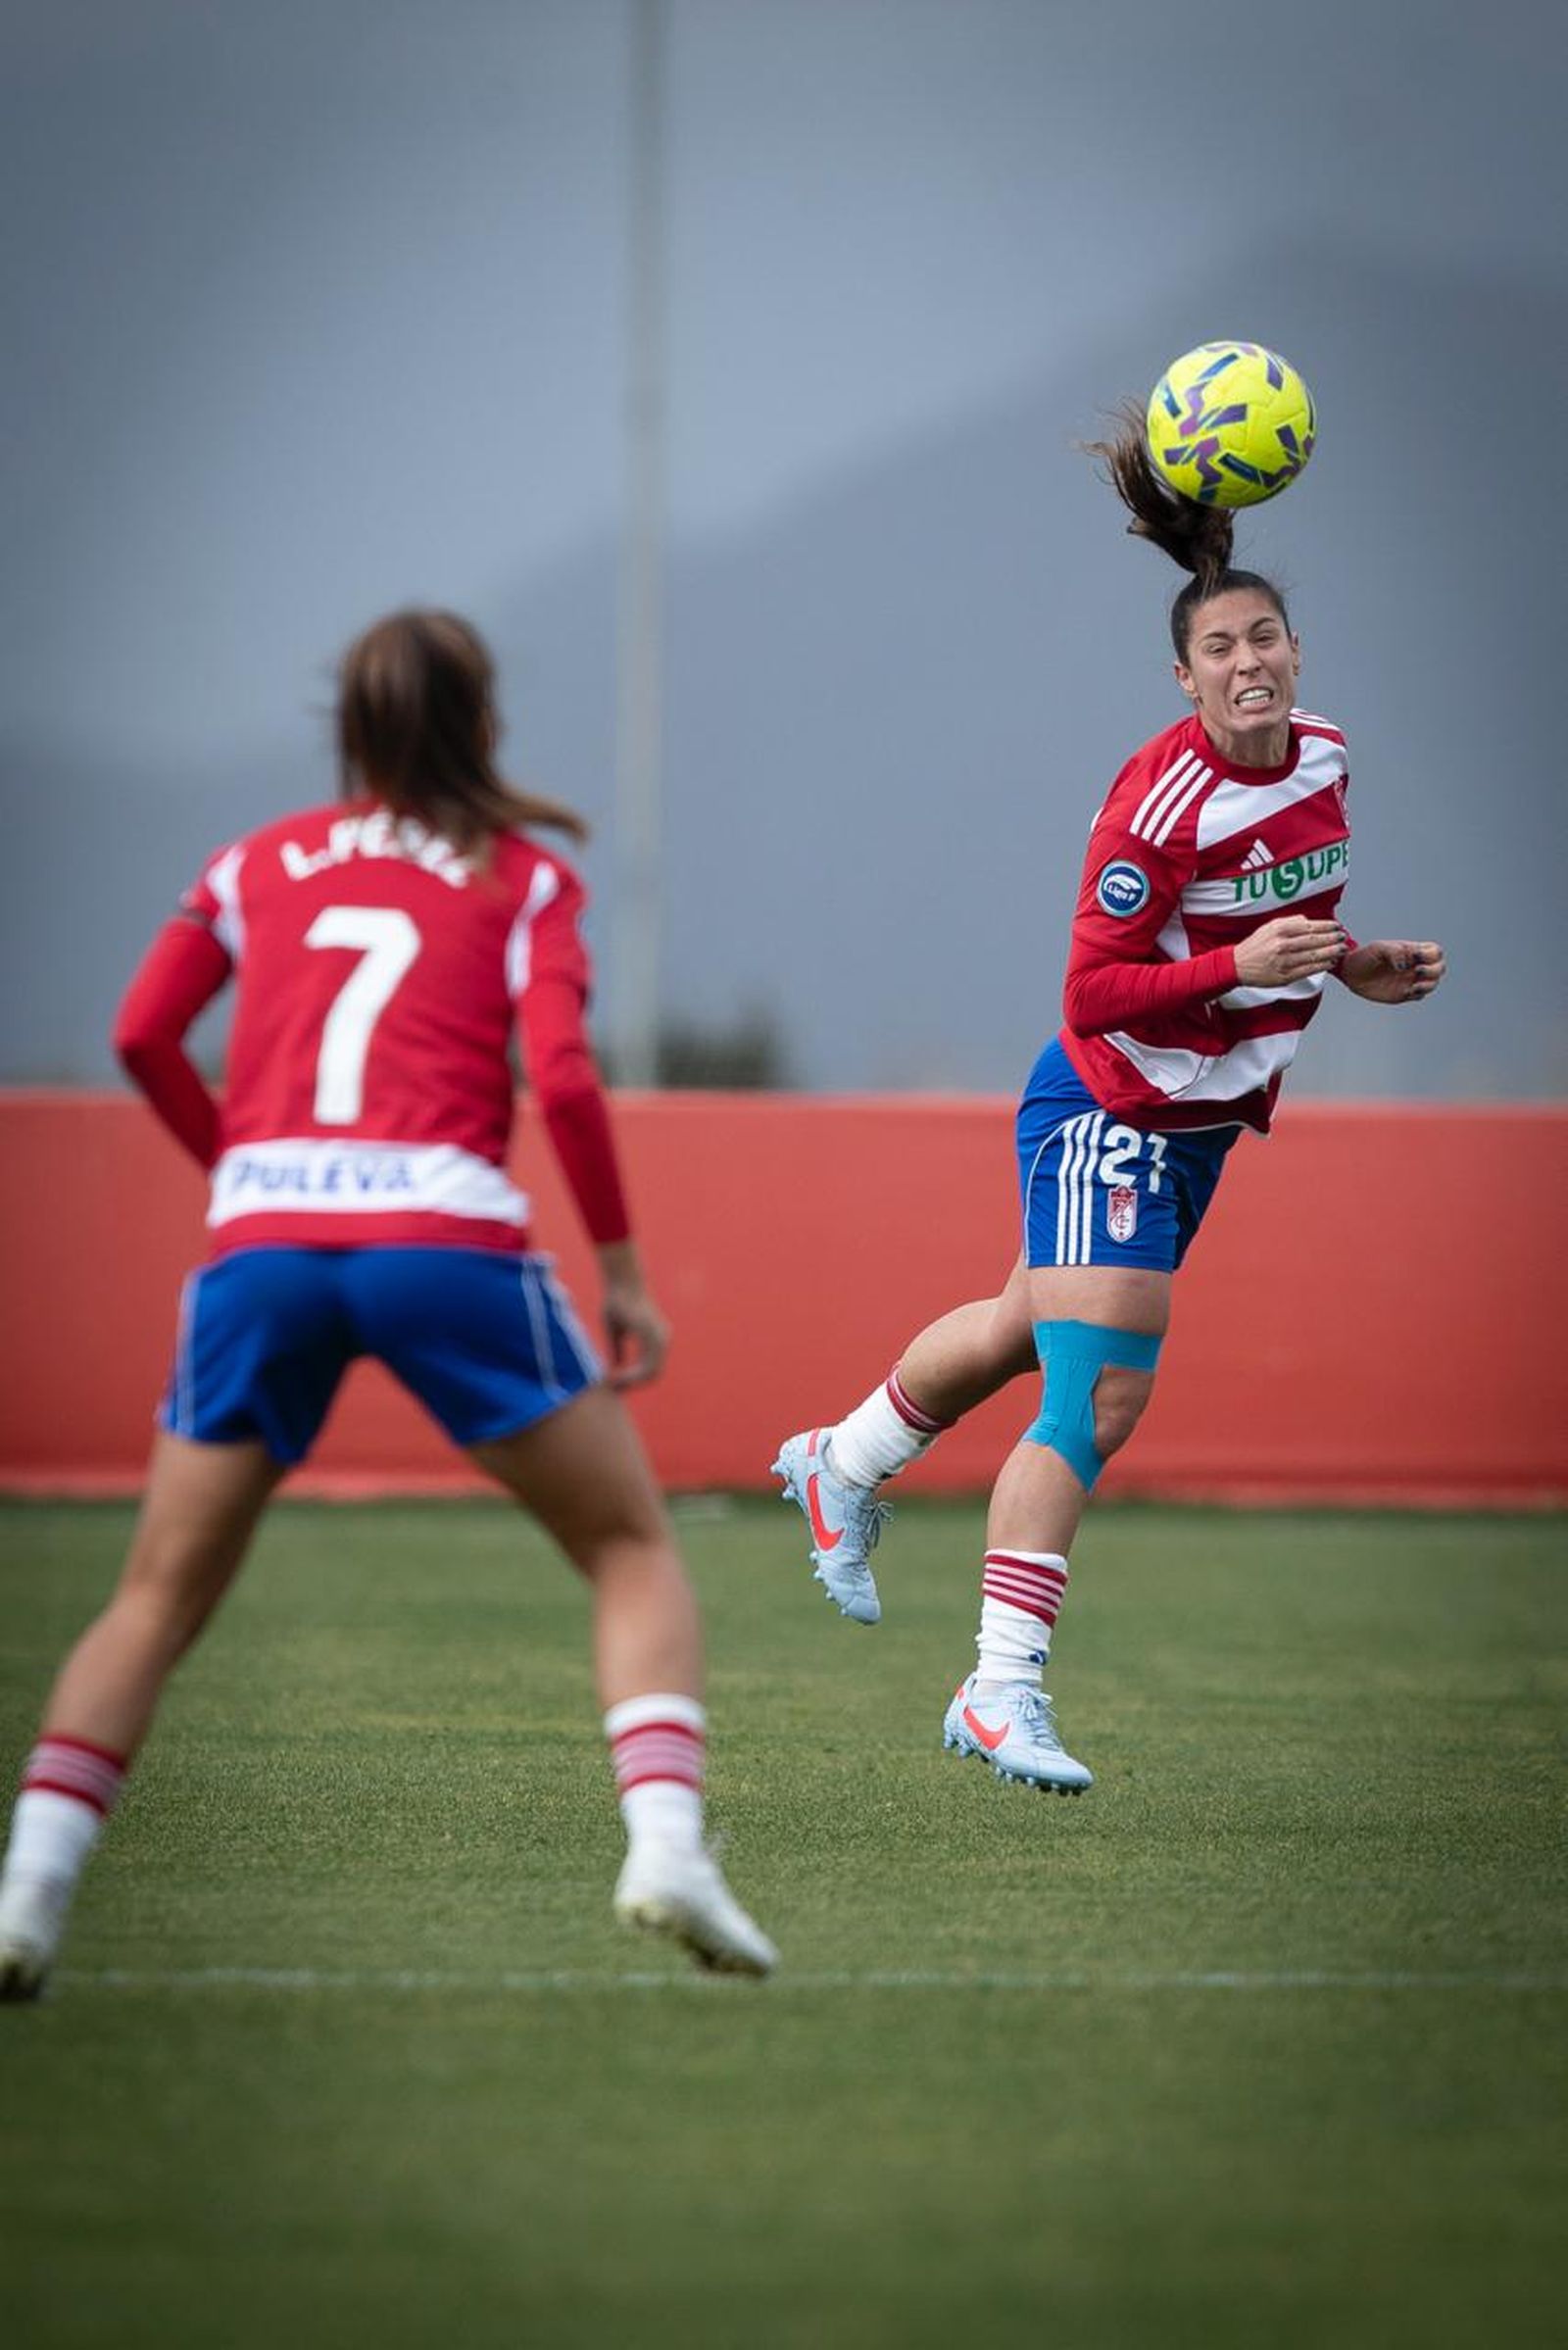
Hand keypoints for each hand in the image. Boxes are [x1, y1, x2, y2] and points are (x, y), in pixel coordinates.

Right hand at [599, 1258, 670, 1389]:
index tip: (614, 1384)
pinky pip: (646, 1365)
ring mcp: (660, 1337)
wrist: (621, 1281)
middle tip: (613, 1388)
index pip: (652, 1369)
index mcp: (656, 1339)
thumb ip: (618, 1350)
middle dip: (633, 1385)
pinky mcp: (652, 1335)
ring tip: (612, 1383)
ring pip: (651, 1373)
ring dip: (631, 1382)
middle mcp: (663, 1339)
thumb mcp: (616, 1332)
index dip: (634, 1380)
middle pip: (654, 1375)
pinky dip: (631, 1374)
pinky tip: (615, 1375)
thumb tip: (615, 1369)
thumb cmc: (618, 1301)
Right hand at [1232, 914, 1348, 988]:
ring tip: (1342, 949)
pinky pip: (1309, 970)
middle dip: (1333, 938)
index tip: (1337, 926)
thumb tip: (1309, 921)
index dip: (1327, 926)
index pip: (1309, 926)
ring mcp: (1284, 961)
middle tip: (1343, 937)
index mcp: (1279, 930)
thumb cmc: (1255, 946)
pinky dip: (1322, 966)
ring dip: (1331, 952)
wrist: (1237, 965)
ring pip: (1314, 956)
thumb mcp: (1269, 927)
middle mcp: (1282, 945)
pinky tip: (1331, 962)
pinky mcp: (1285, 976)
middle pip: (1314, 940)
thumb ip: (1290, 922)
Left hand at [1339, 939, 1445, 1003]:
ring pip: (1433, 983)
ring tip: (1414, 985)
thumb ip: (1395, 952)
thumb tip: (1407, 965)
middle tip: (1417, 971)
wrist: (1351, 973)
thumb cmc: (1365, 956)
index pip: (1435, 951)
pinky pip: (1419, 996)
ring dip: (1429, 985)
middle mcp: (1414, 966)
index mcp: (1412, 952)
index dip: (1431, 954)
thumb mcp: (1379, 948)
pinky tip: (1407, 991)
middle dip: (1434, 970)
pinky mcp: (1403, 994)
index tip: (1415, 956)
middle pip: (1440, 968)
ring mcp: (1410, 980)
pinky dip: (1418, 994)